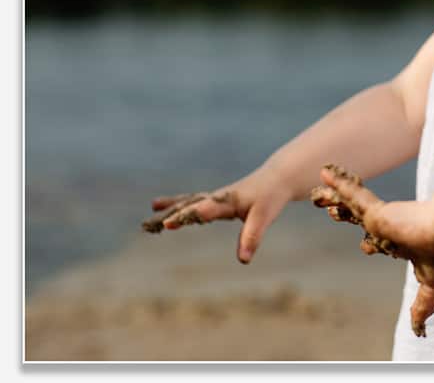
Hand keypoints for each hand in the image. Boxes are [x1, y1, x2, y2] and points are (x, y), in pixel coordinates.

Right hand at [143, 167, 293, 264]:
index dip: (190, 216)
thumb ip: (252, 237)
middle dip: (171, 214)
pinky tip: (164, 207)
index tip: (171, 223)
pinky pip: (193, 202)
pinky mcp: (216, 199)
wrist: (277, 178)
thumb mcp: (264, 216)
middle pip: (190, 205)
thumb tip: (243, 260)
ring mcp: (215, 197)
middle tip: (150, 223)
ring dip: (170, 208)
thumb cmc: (271, 197)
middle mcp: (218, 197)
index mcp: (228, 201)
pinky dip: (178, 204)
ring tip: (151, 210)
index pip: (207, 209)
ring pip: (188, 201)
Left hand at [312, 165, 433, 337]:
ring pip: (352, 207)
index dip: (371, 244)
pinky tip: (324, 171)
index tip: (365, 246)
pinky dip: (338, 184)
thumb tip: (418, 330)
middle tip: (331, 212)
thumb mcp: (432, 285)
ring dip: (334, 199)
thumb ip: (424, 305)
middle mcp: (390, 228)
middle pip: (361, 220)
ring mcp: (382, 218)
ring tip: (317, 193)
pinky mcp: (376, 211)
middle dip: (345, 216)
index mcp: (402, 242)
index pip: (382, 243)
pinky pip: (352, 195)